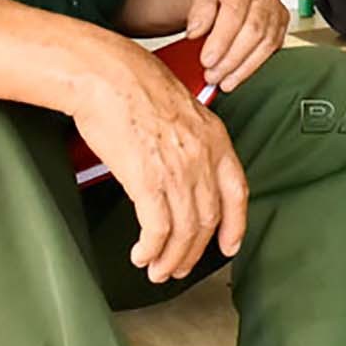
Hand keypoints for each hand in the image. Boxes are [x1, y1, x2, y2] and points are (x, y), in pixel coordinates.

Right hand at [72, 44, 248, 282]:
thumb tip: (187, 168)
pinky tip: (142, 255)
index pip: (237, 192)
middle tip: (178, 267)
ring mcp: (177, 170)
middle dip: (194, 251)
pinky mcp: (147, 180)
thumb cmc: (135, 87)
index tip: (229, 245)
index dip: (235, 225)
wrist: (108, 76)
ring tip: (157, 269)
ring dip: (171, 258)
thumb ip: (192, 142)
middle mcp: (202, 157)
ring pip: (184, 230)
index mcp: (216, 139)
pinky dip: (151, 248)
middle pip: (208, 218)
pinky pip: (157, 229)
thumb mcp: (182, 111)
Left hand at [185, 0, 289, 91]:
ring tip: (222, 80)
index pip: (235, 13)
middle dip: (231, 59)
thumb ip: (199, 8)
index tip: (206, 59)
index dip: (221, 40)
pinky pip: (271, 50)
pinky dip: (253, 66)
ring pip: (266, 44)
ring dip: (243, 67)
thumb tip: (196, 31)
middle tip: (211, 74)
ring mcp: (275, 11)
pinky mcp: (280, 25)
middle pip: (253, 32)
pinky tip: (237, 75)